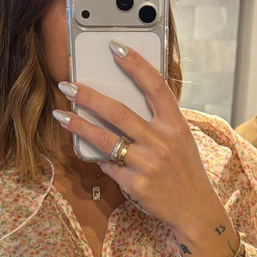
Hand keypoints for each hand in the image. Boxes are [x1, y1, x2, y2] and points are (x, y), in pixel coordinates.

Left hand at [53, 41, 217, 231]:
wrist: (195, 209)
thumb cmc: (184, 169)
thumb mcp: (180, 138)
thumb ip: (157, 121)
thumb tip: (123, 100)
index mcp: (176, 124)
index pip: (155, 86)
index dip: (135, 64)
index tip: (115, 47)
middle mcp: (162, 141)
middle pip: (119, 112)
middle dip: (89, 96)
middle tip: (68, 85)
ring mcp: (148, 163)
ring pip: (105, 139)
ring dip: (79, 125)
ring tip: (61, 115)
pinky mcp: (135, 184)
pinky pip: (109, 165)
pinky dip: (99, 158)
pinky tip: (91, 152)